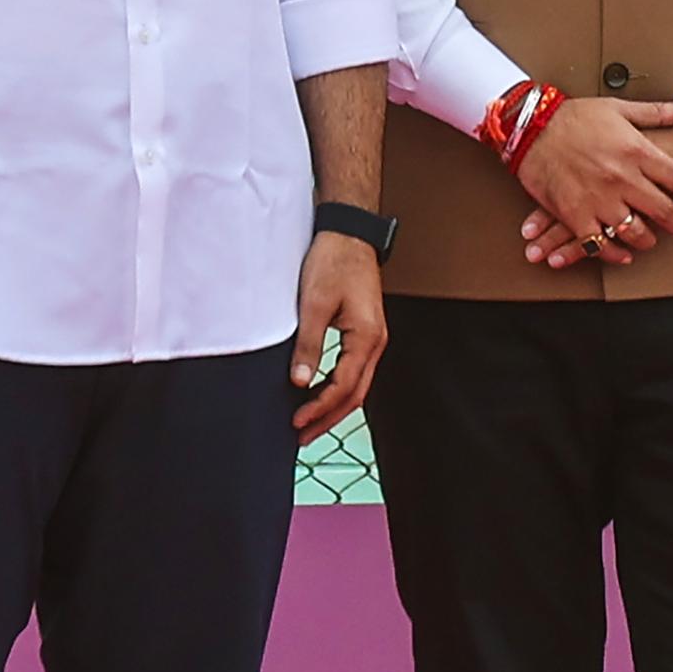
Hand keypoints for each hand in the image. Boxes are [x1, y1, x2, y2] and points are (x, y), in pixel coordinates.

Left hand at [290, 232, 384, 438]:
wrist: (349, 235)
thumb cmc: (333, 263)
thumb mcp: (314, 304)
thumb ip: (309, 345)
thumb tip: (300, 382)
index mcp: (366, 337)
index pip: (343, 386)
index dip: (318, 408)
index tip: (296, 423)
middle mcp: (376, 342)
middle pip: (356, 394)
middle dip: (328, 418)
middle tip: (302, 437)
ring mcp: (374, 339)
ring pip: (358, 385)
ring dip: (334, 407)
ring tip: (309, 423)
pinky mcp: (366, 333)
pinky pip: (355, 371)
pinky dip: (338, 388)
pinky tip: (320, 393)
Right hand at [508, 95, 672, 268]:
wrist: (530, 126)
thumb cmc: (573, 116)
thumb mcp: (619, 108)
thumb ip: (658, 112)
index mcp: (636, 151)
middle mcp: (622, 178)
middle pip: (662, 210)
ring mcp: (599, 199)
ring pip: (635, 232)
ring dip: (647, 239)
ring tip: (649, 239)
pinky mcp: (574, 215)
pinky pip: (600, 244)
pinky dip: (614, 254)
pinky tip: (622, 254)